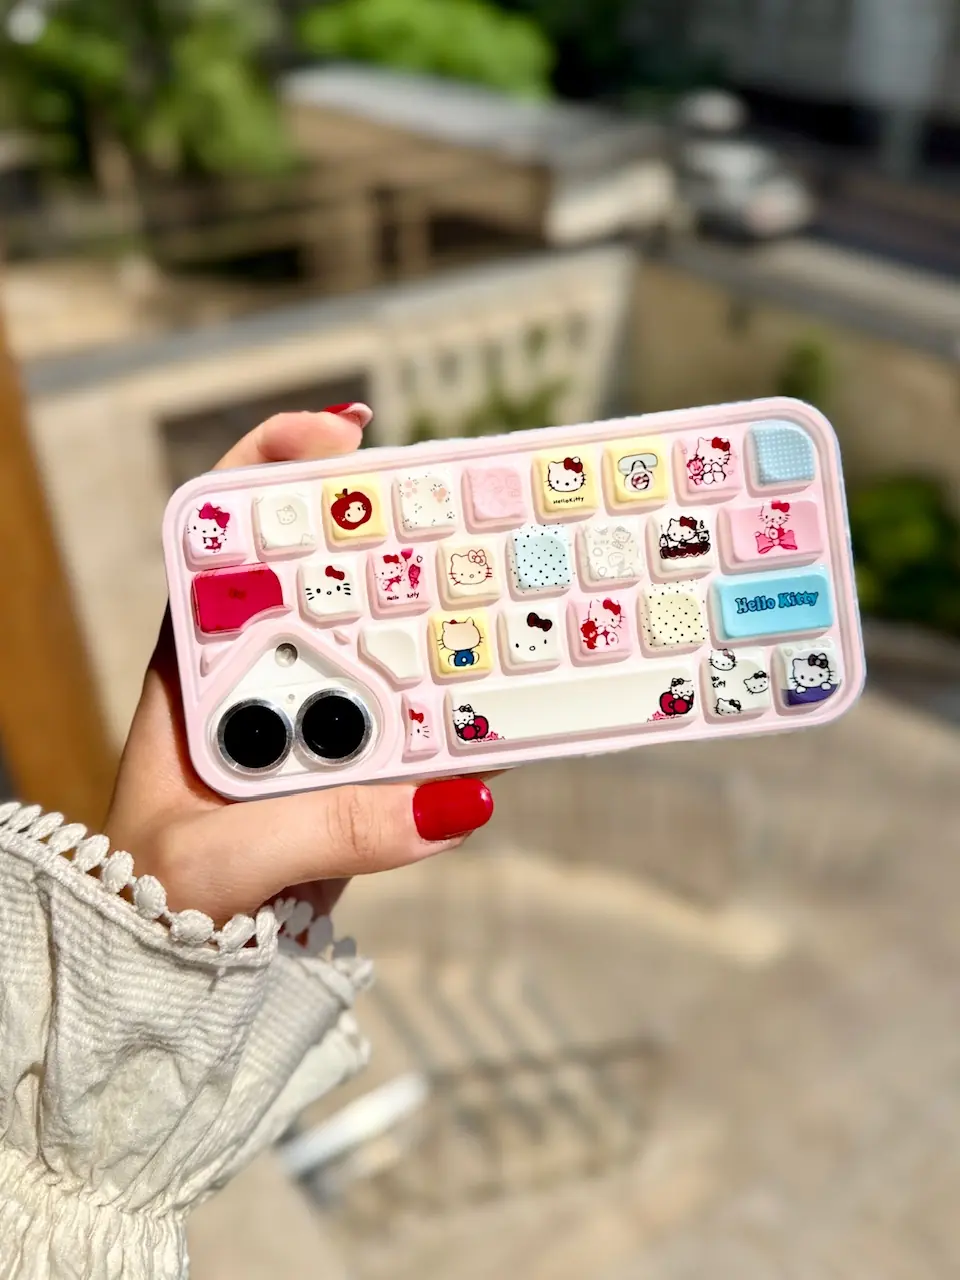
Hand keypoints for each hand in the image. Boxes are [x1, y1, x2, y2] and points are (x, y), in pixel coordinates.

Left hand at [104, 406, 493, 926]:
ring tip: (507, 584)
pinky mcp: (358, 764)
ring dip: (443, 619)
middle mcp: (264, 672)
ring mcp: (317, 716)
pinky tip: (511, 696)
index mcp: (200, 662)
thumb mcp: (227, 858)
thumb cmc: (163, 896)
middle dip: (395, 530)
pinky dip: (464, 709)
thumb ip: (333, 829)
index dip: (278, 468)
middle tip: (462, 497)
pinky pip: (419, 723)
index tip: (339, 437)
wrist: (184, 963)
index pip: (230, 535)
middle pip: (332, 574)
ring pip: (387, 644)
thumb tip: (456, 799)